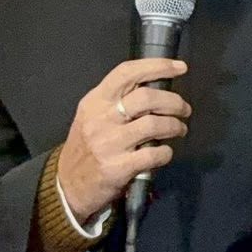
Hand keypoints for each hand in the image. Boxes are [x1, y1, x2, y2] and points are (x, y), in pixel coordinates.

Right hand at [58, 58, 190, 223]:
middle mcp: (101, 119)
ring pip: (154, 124)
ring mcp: (109, 143)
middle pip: (147, 97)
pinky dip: (166, 152)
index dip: (157, 67)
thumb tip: (156, 86)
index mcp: (95, 101)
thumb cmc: (86, 147)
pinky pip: (154, 154)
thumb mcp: (93, 116)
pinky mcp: (117, 168)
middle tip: (184, 109)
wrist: (68, 185)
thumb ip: (118, 100)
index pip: (127, 73)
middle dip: (174, 102)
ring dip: (175, 126)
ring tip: (179, 129)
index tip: (180, 68)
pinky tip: (165, 152)